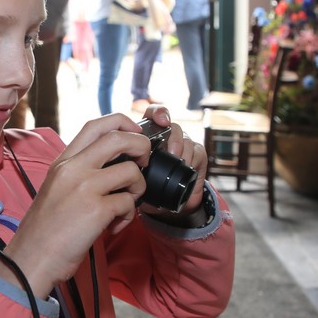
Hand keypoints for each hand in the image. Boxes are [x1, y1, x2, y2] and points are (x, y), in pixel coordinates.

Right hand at [0, 114, 154, 293]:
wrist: (31, 258)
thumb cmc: (45, 230)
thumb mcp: (56, 188)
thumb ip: (79, 171)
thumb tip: (115, 164)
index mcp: (63, 161)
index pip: (96, 125)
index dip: (123, 123)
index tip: (135, 135)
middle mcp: (73, 168)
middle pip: (119, 138)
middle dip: (141, 147)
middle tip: (143, 164)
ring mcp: (85, 188)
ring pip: (131, 172)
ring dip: (138, 189)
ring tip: (126, 204)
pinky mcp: (96, 210)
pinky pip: (129, 203)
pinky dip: (128, 217)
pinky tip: (114, 227)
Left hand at [137, 105, 209, 223]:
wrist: (169, 204)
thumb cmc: (149, 189)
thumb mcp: (135, 178)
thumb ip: (128, 169)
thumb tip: (121, 165)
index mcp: (150, 138)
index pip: (153, 115)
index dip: (158, 113)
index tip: (162, 121)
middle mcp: (167, 138)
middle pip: (172, 125)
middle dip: (173, 137)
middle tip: (171, 152)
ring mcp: (182, 145)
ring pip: (184, 137)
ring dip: (182, 149)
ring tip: (178, 161)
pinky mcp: (196, 155)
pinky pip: (197, 150)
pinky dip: (191, 158)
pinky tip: (187, 166)